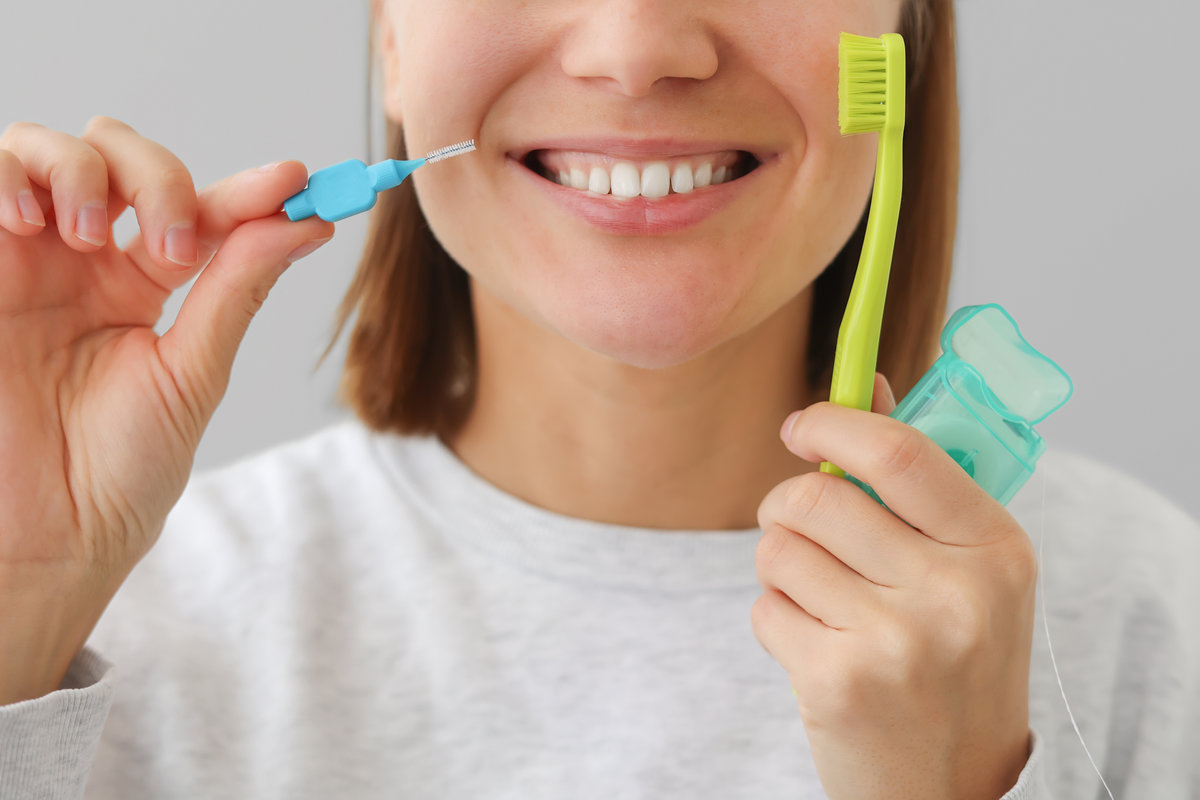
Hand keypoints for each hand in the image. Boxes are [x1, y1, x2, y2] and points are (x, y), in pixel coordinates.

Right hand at [0, 117, 333, 701]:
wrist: (44, 535)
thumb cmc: (117, 472)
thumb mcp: (191, 372)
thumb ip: (236, 287)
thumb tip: (306, 222)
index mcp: (145, 286)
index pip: (200, 211)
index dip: (247, 190)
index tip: (294, 181)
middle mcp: (84, 263)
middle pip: (121, 157)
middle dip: (158, 177)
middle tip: (175, 242)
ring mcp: (24, 259)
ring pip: (48, 151)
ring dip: (85, 171)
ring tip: (96, 238)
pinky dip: (11, 176)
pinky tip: (29, 221)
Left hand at [752, 373, 1035, 799]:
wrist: (948, 788)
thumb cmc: (953, 662)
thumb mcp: (968, 571)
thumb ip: (915, 480)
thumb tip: (866, 385)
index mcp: (996, 549)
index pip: (897, 452)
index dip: (832, 423)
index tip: (800, 426)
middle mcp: (954, 593)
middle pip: (816, 499)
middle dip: (786, 505)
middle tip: (797, 526)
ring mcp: (896, 641)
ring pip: (778, 549)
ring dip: (781, 567)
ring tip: (820, 600)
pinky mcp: (838, 682)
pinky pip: (764, 608)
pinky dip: (777, 619)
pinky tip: (818, 647)